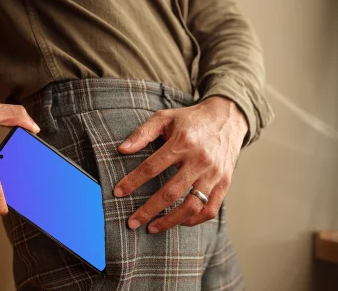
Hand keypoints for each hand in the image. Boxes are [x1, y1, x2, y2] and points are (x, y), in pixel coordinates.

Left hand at [113, 96, 247, 232]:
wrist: (227, 117)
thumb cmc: (190, 119)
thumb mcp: (164, 118)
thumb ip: (142, 133)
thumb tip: (121, 150)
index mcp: (183, 142)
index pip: (152, 167)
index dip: (133, 181)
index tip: (118, 193)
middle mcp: (200, 160)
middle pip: (170, 193)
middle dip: (148, 210)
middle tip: (131, 222)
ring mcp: (214, 173)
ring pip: (191, 206)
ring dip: (170, 221)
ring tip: (152, 227)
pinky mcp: (225, 183)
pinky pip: (210, 209)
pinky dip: (194, 220)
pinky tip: (178, 222)